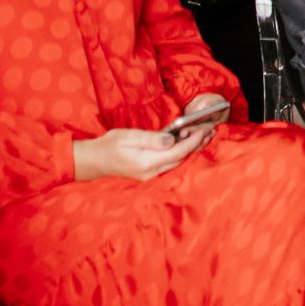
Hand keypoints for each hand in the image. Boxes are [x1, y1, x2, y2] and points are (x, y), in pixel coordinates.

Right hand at [74, 125, 205, 182]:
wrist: (93, 160)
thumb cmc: (109, 145)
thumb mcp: (128, 136)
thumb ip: (151, 139)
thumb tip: (171, 140)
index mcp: (146, 163)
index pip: (178, 152)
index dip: (194, 141)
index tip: (205, 130)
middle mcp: (150, 172)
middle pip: (181, 159)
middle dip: (197, 144)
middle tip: (211, 130)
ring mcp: (150, 175)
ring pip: (177, 162)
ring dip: (190, 148)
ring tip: (203, 134)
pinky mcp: (149, 174)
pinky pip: (170, 163)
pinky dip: (180, 152)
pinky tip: (186, 142)